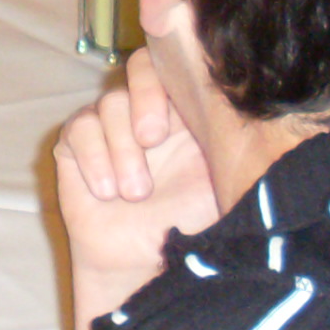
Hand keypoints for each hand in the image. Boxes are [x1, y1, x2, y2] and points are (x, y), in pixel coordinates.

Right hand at [55, 52, 219, 329]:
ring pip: (108, 104)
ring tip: (135, 194)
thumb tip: (252, 111)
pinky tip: (106, 191)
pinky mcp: (77, 147)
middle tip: (153, 141)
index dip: (169, 72)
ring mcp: (111, 126)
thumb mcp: (222, 182)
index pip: (175, 64)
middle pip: (138, 69)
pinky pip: (78, 129)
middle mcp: (148, 111)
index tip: (171, 115)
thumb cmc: (187, 225)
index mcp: (187, 111)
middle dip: (144, 102)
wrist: (142, 265)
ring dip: (122, 150)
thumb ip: (232, 146)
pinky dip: (93, 158)